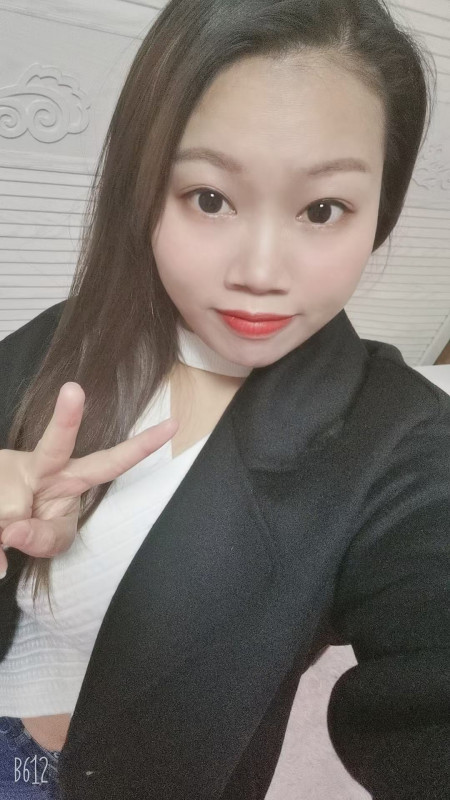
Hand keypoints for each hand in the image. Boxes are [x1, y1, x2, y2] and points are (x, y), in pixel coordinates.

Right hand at [0, 382, 177, 575]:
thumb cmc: (30, 524)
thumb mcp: (51, 539)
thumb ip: (41, 540)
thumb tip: (14, 531)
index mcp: (69, 477)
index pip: (110, 463)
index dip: (141, 447)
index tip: (173, 424)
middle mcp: (42, 466)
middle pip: (56, 443)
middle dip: (66, 418)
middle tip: (74, 390)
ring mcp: (12, 469)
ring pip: (12, 505)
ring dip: (6, 529)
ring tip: (4, 530)